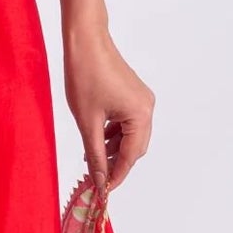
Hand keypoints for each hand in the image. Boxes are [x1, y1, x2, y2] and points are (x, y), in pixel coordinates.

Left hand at [63, 30, 153, 199]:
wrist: (84, 40)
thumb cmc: (85, 75)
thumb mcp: (87, 121)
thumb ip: (95, 154)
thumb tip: (99, 179)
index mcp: (141, 114)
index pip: (131, 156)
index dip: (116, 176)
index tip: (103, 192)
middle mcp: (147, 107)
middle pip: (135, 148)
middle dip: (115, 163)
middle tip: (96, 178)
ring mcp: (141, 100)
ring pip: (130, 136)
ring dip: (113, 149)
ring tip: (91, 158)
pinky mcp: (133, 94)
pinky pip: (127, 122)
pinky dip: (113, 134)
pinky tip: (96, 139)